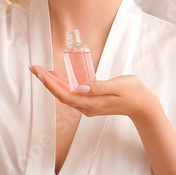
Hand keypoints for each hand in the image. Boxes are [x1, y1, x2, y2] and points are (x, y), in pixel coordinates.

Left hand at [28, 65, 159, 121]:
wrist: (142, 105)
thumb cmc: (132, 93)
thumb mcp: (118, 86)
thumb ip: (99, 87)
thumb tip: (81, 87)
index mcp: (92, 103)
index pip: (65, 94)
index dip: (50, 84)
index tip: (40, 73)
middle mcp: (86, 106)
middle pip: (61, 94)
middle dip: (46, 81)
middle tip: (34, 68)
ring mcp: (88, 105)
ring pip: (65, 94)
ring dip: (52, 83)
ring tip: (40, 71)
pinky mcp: (90, 101)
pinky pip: (72, 94)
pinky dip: (62, 85)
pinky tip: (56, 77)